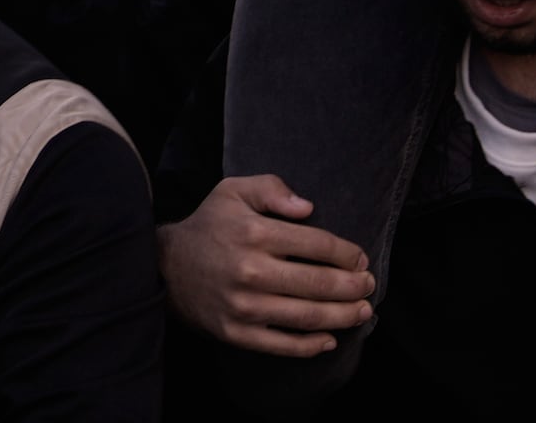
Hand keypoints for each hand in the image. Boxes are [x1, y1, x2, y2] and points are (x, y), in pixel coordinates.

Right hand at [159, 176, 374, 357]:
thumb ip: (272, 189)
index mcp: (254, 233)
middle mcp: (251, 270)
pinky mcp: (237, 333)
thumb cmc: (209, 226)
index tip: (360, 258)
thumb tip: (308, 208)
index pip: (317, 244)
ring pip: (308, 316)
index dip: (347, 253)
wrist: (166, 267)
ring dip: (343, 316)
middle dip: (354, 286)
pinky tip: (330, 339)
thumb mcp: (233, 191)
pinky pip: (283, 345)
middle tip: (369, 285)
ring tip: (362, 311)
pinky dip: (312, 345)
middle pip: (319, 283)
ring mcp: (244, 306)